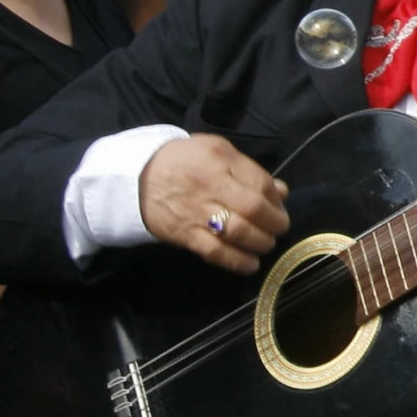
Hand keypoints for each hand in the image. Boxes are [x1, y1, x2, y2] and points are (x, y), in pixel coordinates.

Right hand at [139, 134, 289, 274]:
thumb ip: (250, 170)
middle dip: (275, 223)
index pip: (260, 182)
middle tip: (279, 229)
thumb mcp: (216, 151)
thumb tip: (282, 192)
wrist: (134, 178)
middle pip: (253, 209)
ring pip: (239, 232)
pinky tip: (250, 264)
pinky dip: (238, 262)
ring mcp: (196, 212)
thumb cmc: (182, 161)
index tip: (280, 207)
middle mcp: (209, 186)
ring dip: (261, 242)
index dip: (276, 199)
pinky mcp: (185, 235)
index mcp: (219, 160)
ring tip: (265, 243)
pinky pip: (216, 252)